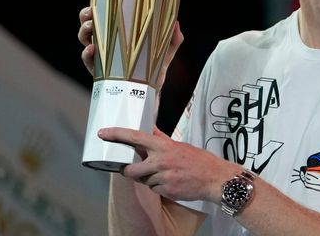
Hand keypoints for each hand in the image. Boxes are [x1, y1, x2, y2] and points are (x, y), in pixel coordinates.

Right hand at [77, 6, 183, 88]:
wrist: (149, 92)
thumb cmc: (154, 69)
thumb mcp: (165, 51)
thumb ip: (173, 39)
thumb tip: (176, 23)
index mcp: (120, 34)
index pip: (104, 17)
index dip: (97, 9)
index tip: (97, 3)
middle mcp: (106, 43)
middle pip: (88, 25)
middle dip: (85, 17)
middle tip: (91, 14)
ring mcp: (100, 56)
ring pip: (84, 39)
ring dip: (84, 31)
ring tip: (91, 29)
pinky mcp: (98, 70)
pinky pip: (87, 60)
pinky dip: (87, 53)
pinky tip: (92, 49)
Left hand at [98, 126, 238, 202]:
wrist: (216, 179)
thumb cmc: (200, 161)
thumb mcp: (180, 145)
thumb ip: (162, 139)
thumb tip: (149, 129)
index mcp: (164, 147)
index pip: (135, 137)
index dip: (117, 134)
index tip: (103, 133)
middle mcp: (161, 161)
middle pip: (131, 169)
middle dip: (130, 171)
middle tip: (134, 169)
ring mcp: (163, 177)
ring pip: (144, 181)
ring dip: (150, 179)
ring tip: (166, 175)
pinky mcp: (166, 191)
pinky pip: (154, 190)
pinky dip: (160, 187)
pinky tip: (172, 183)